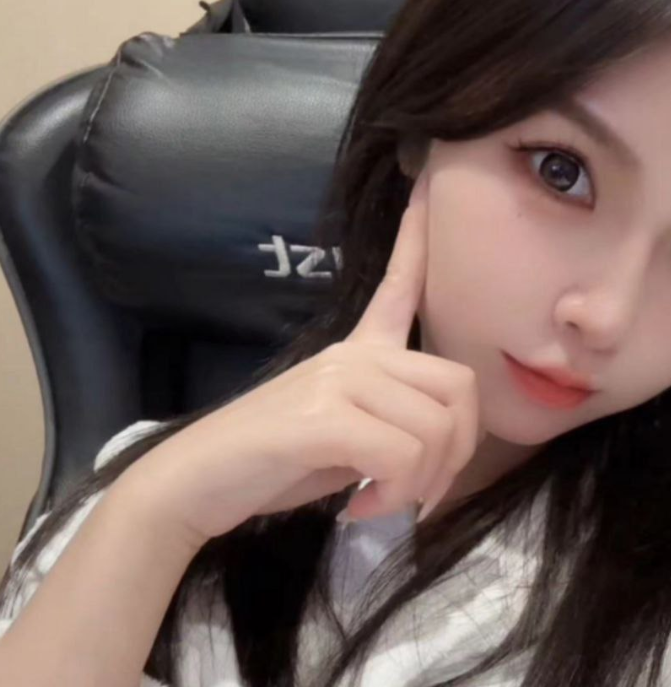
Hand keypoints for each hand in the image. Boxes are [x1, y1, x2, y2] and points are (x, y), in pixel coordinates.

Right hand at [119, 167, 482, 550]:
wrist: (196, 483)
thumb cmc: (268, 463)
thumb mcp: (342, 436)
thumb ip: (386, 425)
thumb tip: (434, 453)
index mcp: (356, 351)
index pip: (399, 285)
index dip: (419, 239)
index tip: (428, 180)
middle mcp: (352, 355)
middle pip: (458, 388)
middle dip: (456, 455)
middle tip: (420, 493)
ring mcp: (337, 378)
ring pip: (435, 430)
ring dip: (422, 484)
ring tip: (384, 502)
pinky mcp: (323, 415)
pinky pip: (401, 457)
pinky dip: (395, 495)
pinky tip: (361, 506)